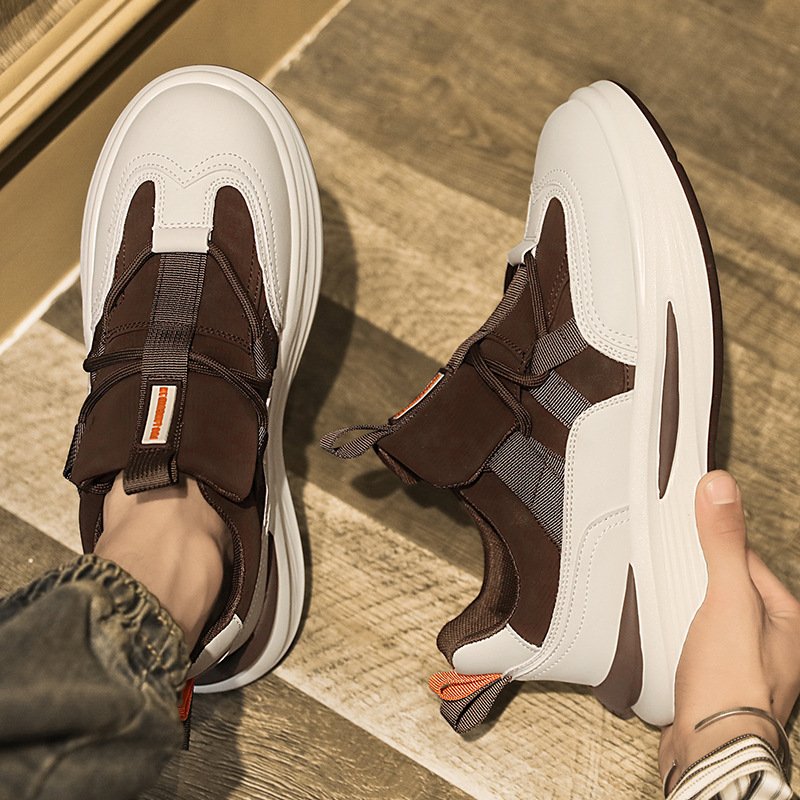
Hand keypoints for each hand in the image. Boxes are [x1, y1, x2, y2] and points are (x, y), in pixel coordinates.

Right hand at [659, 470, 799, 790]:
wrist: (707, 748)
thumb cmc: (730, 683)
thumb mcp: (727, 599)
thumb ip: (723, 543)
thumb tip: (721, 489)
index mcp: (787, 620)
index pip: (746, 561)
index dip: (713, 547)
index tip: (687, 535)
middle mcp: (771, 643)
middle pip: (722, 589)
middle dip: (693, 581)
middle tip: (669, 575)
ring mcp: (741, 664)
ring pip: (704, 617)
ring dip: (680, 611)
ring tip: (662, 608)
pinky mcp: (712, 681)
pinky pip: (690, 643)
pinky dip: (673, 636)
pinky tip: (661, 637)